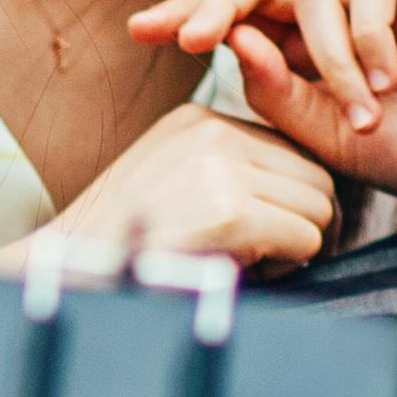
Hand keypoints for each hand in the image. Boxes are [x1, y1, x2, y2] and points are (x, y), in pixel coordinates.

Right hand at [25, 99, 337, 276]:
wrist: (77, 275)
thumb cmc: (126, 246)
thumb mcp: (173, 183)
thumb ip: (227, 172)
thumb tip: (297, 189)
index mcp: (200, 121)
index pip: (292, 153)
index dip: (288, 201)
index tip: (262, 234)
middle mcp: (213, 132)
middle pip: (316, 177)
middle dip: (302, 222)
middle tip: (263, 255)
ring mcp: (221, 168)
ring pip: (319, 207)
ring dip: (296, 246)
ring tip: (247, 262)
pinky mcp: (230, 211)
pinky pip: (307, 239)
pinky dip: (288, 267)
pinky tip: (245, 272)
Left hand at [134, 0, 396, 220]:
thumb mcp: (328, 139)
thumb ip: (278, 95)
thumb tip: (230, 43)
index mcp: (306, 48)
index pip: (237, 19)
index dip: (189, 17)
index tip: (138, 33)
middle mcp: (338, 11)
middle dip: (215, 5)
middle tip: (188, 40)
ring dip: (330, 62)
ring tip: (362, 113)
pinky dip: (369, 36)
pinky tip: (386, 79)